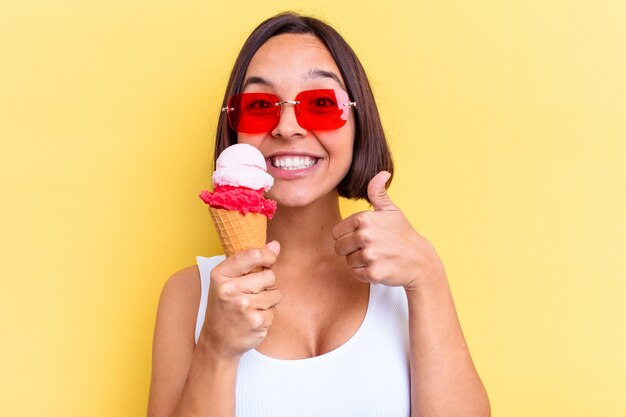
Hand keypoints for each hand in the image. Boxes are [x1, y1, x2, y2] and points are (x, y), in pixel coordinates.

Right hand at [201, 241, 281, 358]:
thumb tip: (275, 245)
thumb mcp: (229, 280)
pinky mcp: (255, 322)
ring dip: (269, 300)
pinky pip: (274, 311)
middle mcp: (230, 290)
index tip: (270, 259)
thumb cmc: (225, 306)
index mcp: (221, 275)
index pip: (252, 255)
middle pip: (270, 276)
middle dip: (268, 284)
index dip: (267, 255)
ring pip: (275, 294)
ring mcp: (243, 307)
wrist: (217, 341)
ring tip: (252, 307)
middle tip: (254, 292)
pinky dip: (267, 315)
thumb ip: (252, 261)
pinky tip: (253, 319)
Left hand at [332, 172, 445, 290]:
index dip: (348, 236)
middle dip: (352, 250)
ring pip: (348, 261)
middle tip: (371, 248)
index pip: (336, 232)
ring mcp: (370, 254)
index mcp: (364, 218)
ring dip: (360, 262)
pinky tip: (380, 267)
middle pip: (339, 248)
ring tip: (377, 257)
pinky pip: (356, 274)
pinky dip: (365, 273)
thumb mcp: (391, 211)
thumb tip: (382, 173)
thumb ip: (378, 193)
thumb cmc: (403, 235)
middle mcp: (365, 235)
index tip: (365, 237)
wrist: (420, 261)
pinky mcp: (374, 272)